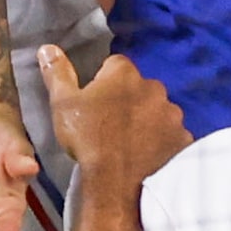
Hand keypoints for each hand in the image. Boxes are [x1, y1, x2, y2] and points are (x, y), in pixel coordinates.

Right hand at [40, 45, 188, 194]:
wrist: (115, 182)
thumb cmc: (87, 139)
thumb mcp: (63, 105)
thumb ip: (58, 73)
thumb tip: (47, 47)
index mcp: (124, 73)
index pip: (114, 67)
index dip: (103, 84)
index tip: (94, 104)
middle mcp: (154, 86)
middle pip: (139, 88)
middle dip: (129, 101)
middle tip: (111, 125)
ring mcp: (172, 112)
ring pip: (158, 110)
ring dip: (148, 121)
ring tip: (130, 144)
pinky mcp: (182, 137)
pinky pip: (172, 135)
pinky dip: (163, 142)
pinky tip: (149, 156)